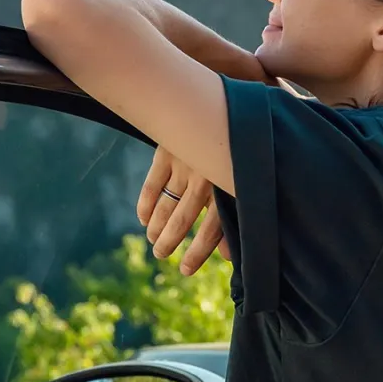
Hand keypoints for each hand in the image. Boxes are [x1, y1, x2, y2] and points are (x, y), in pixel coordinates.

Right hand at [137, 146, 231, 274]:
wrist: (213, 111)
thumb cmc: (232, 154)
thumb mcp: (238, 183)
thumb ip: (234, 218)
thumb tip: (228, 256)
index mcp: (227, 186)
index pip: (211, 229)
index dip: (197, 253)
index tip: (185, 270)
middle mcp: (205, 177)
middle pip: (183, 218)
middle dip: (169, 241)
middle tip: (161, 255)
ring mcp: (184, 164)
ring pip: (166, 204)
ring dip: (157, 226)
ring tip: (153, 240)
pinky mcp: (167, 152)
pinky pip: (152, 184)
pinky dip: (146, 203)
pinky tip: (144, 218)